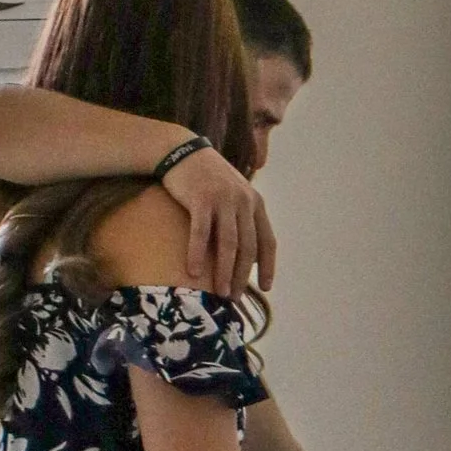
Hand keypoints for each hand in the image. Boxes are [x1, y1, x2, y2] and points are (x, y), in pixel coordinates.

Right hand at [163, 145, 275, 296]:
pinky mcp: (201, 199)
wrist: (182, 151)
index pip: (267, 241)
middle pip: (248, 247)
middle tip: (234, 298)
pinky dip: (197, 254)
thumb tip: (250, 257)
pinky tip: (193, 272)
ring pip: (228, 244)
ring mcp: (223, 200)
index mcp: (255, 203)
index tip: (265, 288)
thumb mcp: (233, 196)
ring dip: (224, 272)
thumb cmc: (206, 179)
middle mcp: (243, 201)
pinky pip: (201, 232)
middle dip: (242, 276)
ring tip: (220, 293)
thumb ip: (243, 221)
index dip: (268, 266)